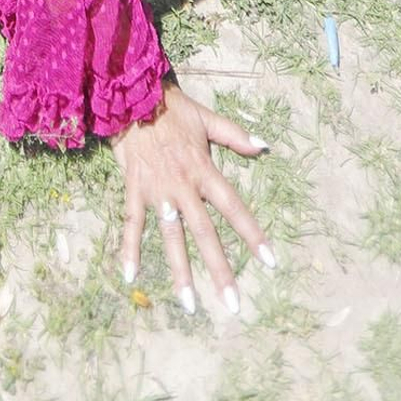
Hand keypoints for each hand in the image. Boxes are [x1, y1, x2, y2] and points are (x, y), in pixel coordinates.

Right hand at [115, 81, 271, 312]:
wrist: (132, 96)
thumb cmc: (172, 108)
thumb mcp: (207, 118)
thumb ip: (235, 135)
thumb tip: (265, 146)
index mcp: (203, 170)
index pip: (233, 207)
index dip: (252, 234)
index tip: (271, 262)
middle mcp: (183, 186)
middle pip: (205, 234)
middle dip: (220, 270)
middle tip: (233, 305)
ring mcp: (158, 191)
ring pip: (171, 237)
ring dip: (180, 271)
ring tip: (189, 305)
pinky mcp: (135, 189)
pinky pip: (132, 222)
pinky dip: (129, 247)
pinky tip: (129, 275)